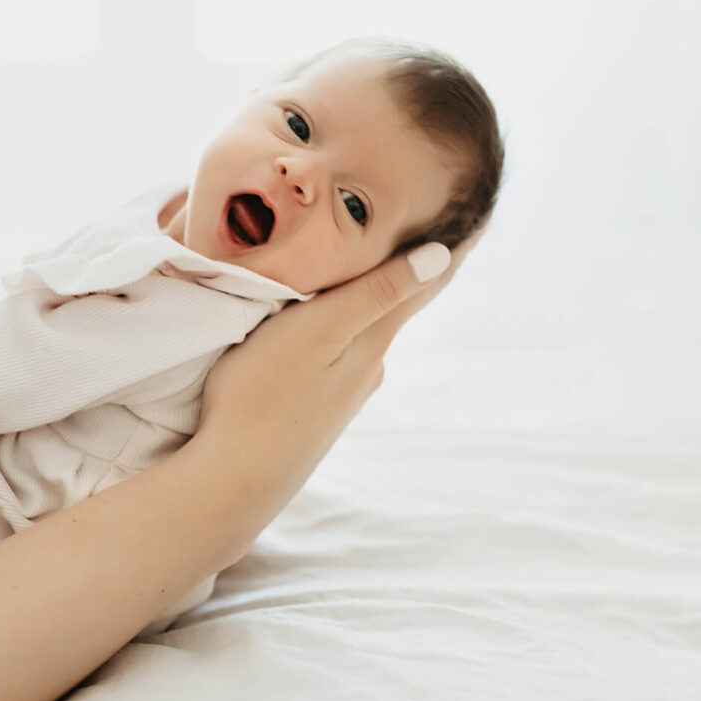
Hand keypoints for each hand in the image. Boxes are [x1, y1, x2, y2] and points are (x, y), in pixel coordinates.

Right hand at [196, 236, 475, 514]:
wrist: (235, 479)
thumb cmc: (265, 394)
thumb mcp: (321, 330)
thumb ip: (377, 293)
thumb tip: (443, 256)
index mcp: (373, 341)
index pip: (418, 286)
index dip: (437, 253)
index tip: (464, 220)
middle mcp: (368, 368)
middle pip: (389, 307)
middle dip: (396, 272)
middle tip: (404, 228)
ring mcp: (342, 394)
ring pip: (359, 332)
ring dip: (360, 303)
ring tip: (352, 268)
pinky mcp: (314, 410)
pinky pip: (334, 354)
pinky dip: (334, 330)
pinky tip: (317, 327)